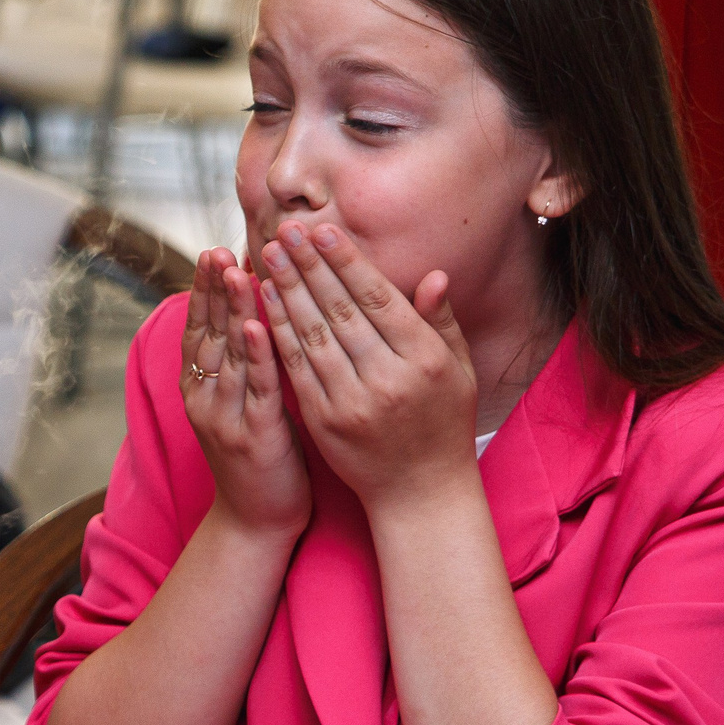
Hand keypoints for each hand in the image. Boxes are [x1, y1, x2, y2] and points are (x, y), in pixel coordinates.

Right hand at [182, 247, 310, 534]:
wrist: (258, 523)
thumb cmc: (261, 459)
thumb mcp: (245, 404)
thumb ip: (244, 363)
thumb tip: (252, 313)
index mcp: (201, 390)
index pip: (200, 330)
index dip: (204, 291)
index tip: (212, 251)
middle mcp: (205, 400)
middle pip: (208, 334)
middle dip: (213, 289)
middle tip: (218, 248)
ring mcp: (226, 419)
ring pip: (229, 355)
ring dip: (232, 310)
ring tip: (237, 270)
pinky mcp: (254, 437)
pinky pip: (256, 389)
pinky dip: (255, 355)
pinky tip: (257, 325)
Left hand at [257, 221, 477, 510]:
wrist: (421, 493)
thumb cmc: (444, 423)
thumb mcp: (459, 371)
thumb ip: (442, 322)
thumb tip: (433, 274)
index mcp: (424, 359)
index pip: (377, 298)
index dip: (346, 262)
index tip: (321, 230)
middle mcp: (388, 378)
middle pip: (340, 311)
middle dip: (308, 266)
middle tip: (283, 231)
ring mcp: (352, 401)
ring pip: (312, 335)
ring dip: (286, 291)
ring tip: (267, 256)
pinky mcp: (324, 421)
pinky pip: (296, 368)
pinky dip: (277, 332)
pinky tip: (264, 303)